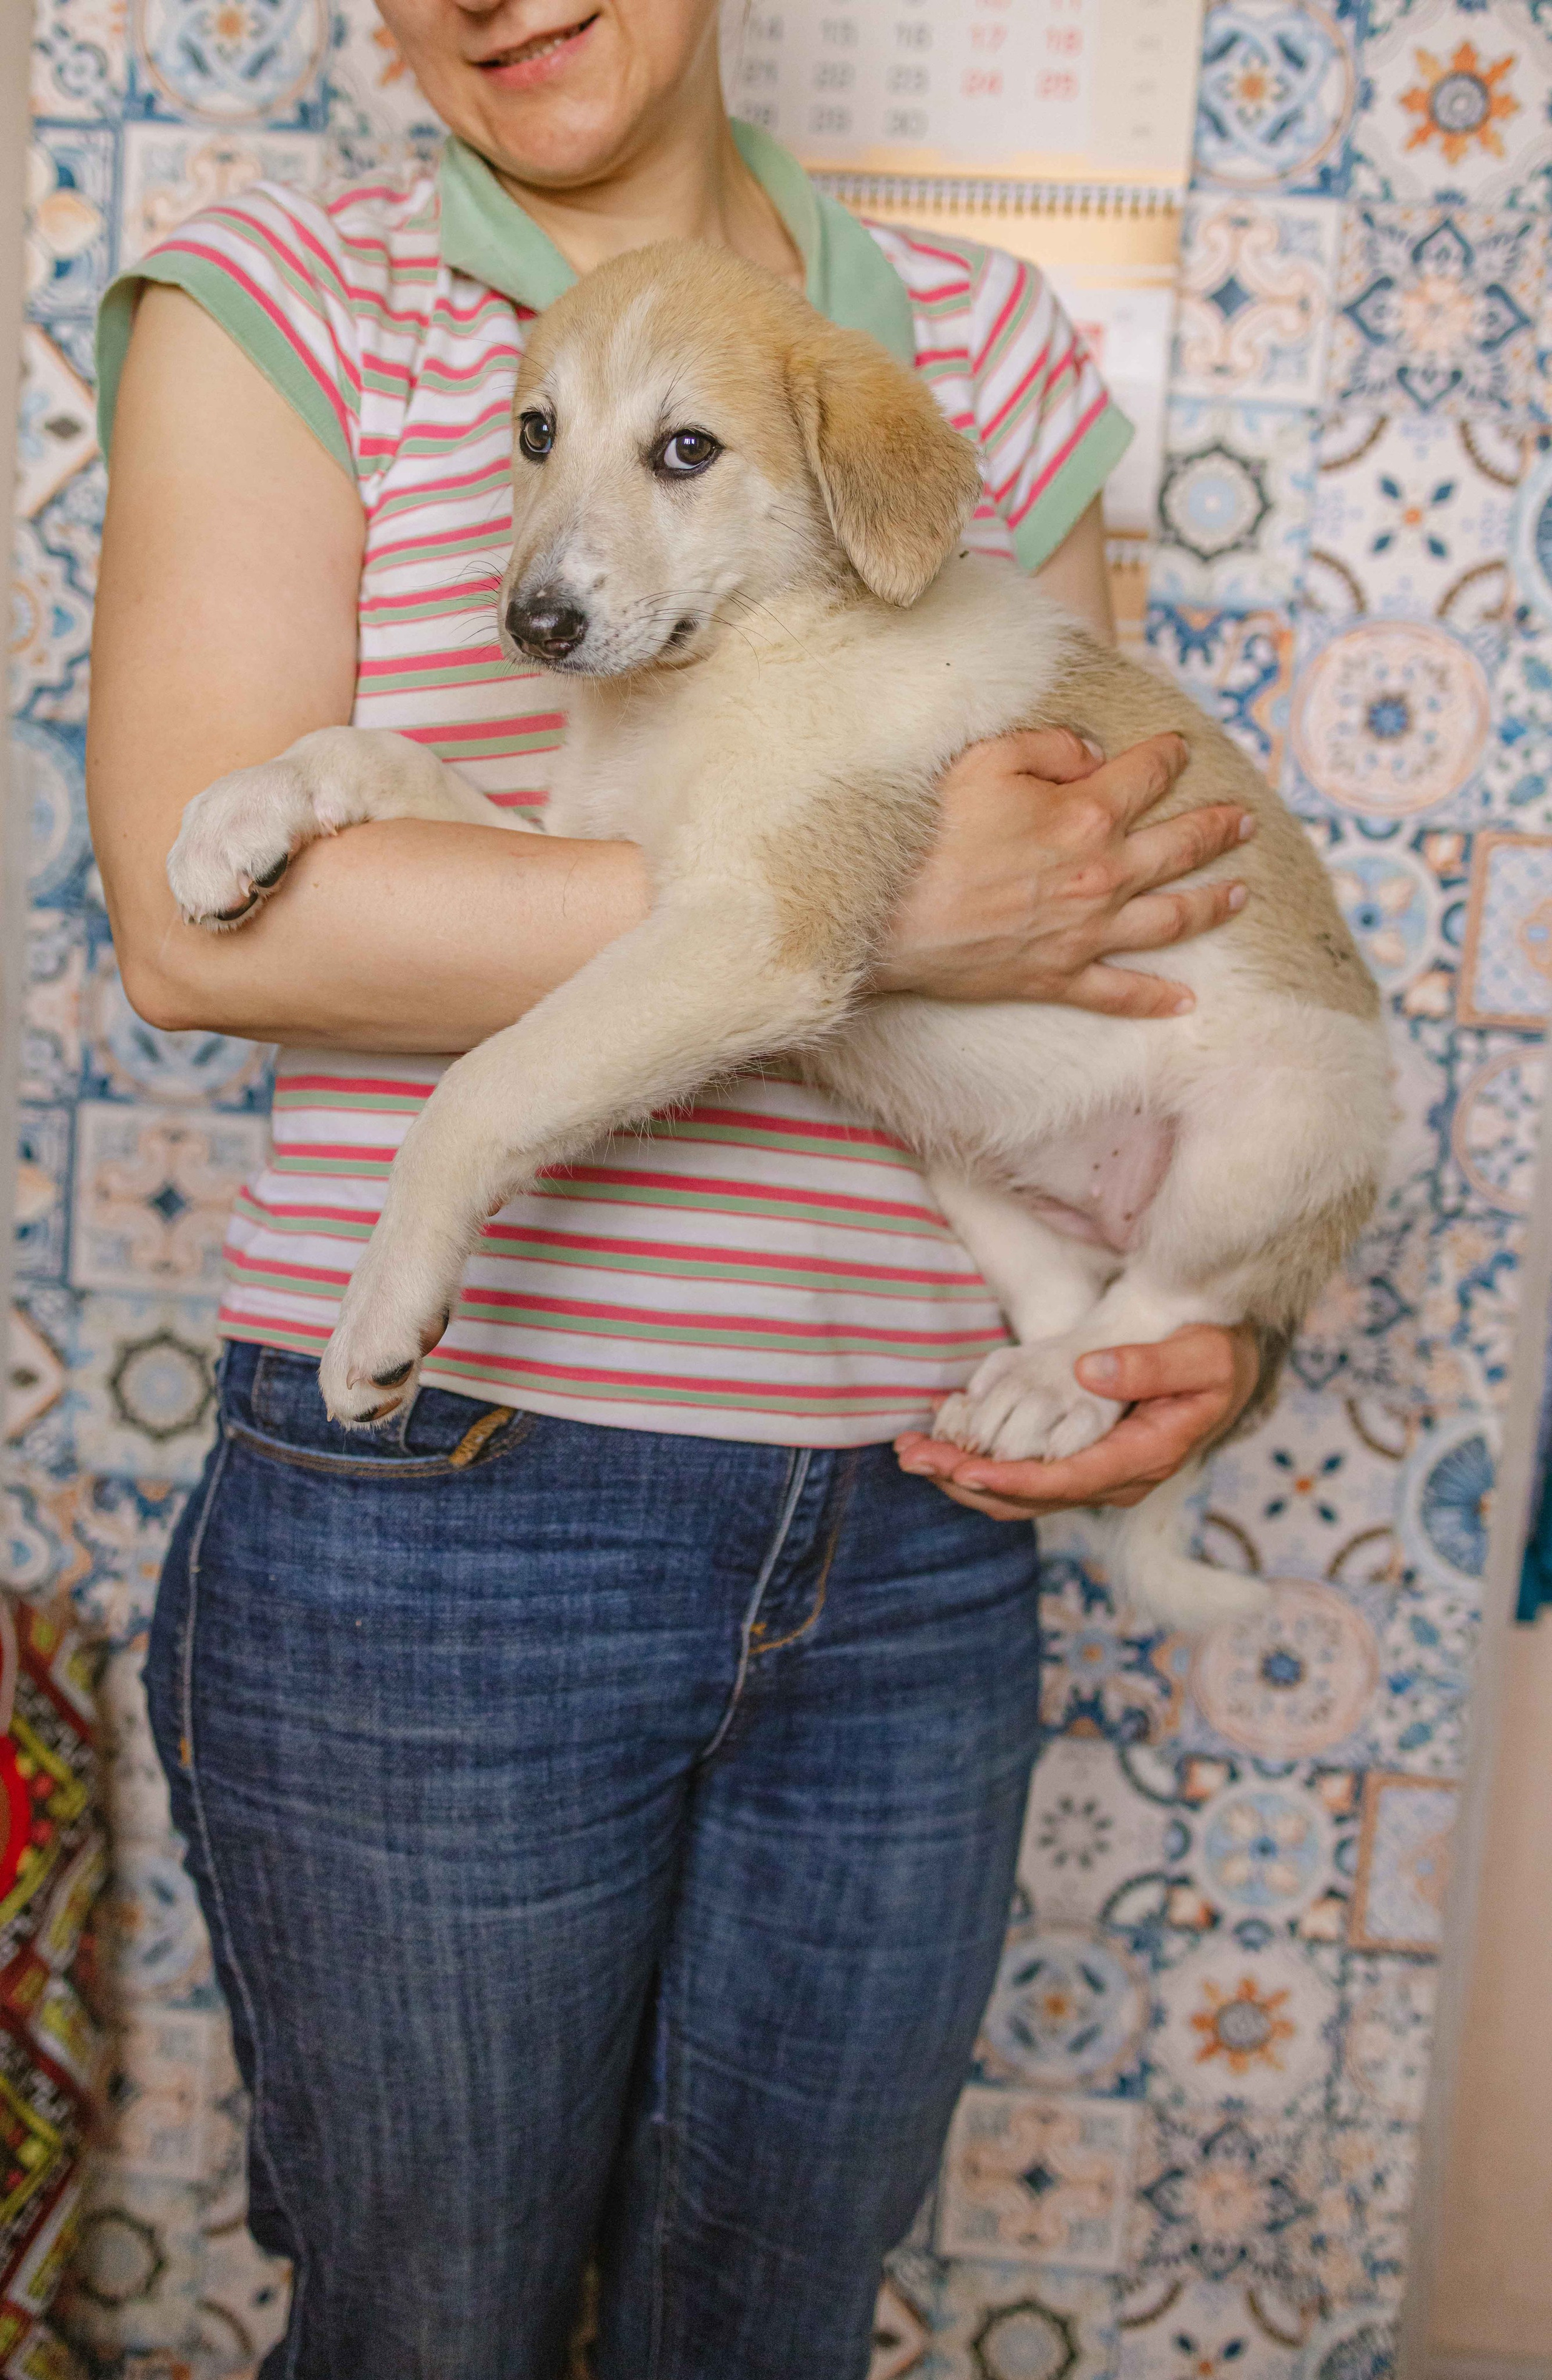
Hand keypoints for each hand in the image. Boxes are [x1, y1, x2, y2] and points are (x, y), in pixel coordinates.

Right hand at [875, 727, 1252, 1019]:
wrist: (888, 914)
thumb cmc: (928, 831)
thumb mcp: (984, 758)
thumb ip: (1049, 746)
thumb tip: (1094, 754)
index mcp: (1086, 814)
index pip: (1147, 776)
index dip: (1169, 757)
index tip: (1182, 749)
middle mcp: (1101, 874)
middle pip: (1179, 848)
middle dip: (1217, 830)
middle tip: (1243, 823)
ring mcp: (1085, 932)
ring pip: (1170, 919)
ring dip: (1212, 905)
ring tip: (1241, 895)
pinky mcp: (1059, 976)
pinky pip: (1120, 993)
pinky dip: (1156, 999)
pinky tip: (1187, 1001)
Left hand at [895, 1323, 1260, 1519]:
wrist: (1226, 1368)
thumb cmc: (1218, 1357)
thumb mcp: (1203, 1354)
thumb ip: (1152, 1365)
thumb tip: (1091, 1373)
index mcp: (1144, 1457)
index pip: (1068, 1480)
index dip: (1013, 1477)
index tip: (964, 1467)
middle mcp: (1115, 1478)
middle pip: (1031, 1495)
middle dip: (968, 1480)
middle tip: (912, 1458)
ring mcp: (1095, 1474)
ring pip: (1019, 1493)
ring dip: (962, 1476)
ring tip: (910, 1453)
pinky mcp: (1078, 1460)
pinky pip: (1021, 1473)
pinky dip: (978, 1462)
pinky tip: (941, 1442)